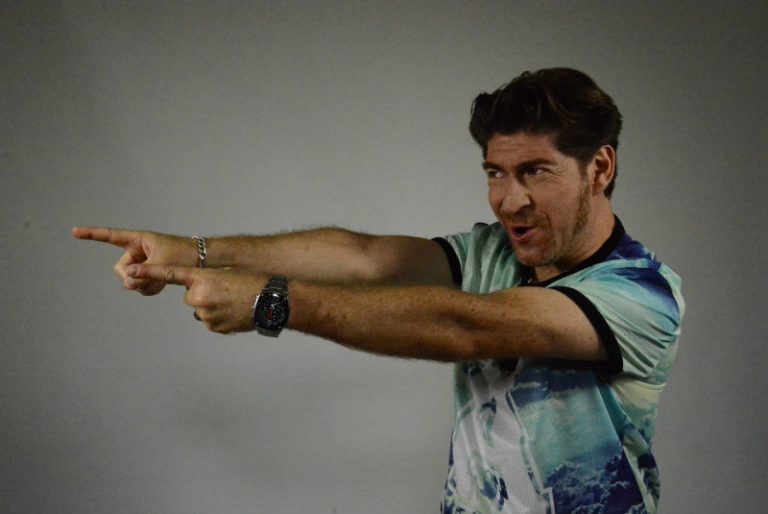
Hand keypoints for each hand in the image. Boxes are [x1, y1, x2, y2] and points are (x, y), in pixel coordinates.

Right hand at [72, 227, 197, 294]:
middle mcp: (137, 251)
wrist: (202, 261)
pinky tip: (162, 286)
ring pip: (130, 281)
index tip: (74, 231)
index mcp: (139, 240)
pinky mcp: (149, 273)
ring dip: (143, 285)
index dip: (92, 235)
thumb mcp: (163, 263)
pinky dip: (148, 289)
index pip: (111, 236)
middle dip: (131, 278)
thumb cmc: (185, 254)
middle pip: (120, 269)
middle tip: (147, 279)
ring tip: (161, 280)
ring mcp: (142, 263)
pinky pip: (139, 286)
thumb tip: (128, 282)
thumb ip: (143, 274)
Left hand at [127, 264, 267, 333]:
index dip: (149, 272)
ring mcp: (206, 314)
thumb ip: (207, 282)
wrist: (271, 301)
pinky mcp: (214, 327)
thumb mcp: (227, 274)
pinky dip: (221, 318)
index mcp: (202, 278)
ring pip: (202, 310)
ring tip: (234, 303)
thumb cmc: (253, 283)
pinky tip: (236, 313)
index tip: (130, 270)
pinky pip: (212, 322)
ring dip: (214, 308)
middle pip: (192, 297)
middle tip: (226, 292)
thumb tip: (197, 297)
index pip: (171, 274)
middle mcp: (199, 296)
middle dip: (204, 295)